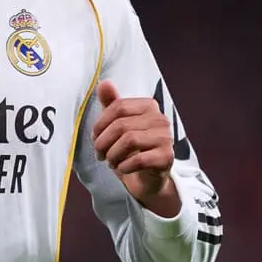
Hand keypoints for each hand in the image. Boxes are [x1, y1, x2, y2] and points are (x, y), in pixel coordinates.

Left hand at [91, 81, 179, 215]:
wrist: (146, 178)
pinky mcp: (167, 158)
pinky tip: (122, 168)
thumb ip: (111, 104)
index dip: (100, 123)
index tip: (95, 137)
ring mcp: (166, 138)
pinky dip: (124, 166)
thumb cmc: (130, 149)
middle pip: (121, 125)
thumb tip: (104, 83)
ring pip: (129, 141)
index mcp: (148, 106)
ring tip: (111, 161)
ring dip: (113, 155)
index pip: (118, 106)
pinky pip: (139, 159)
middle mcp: (160, 119)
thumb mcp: (117, 125)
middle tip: (100, 154)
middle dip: (103, 142)